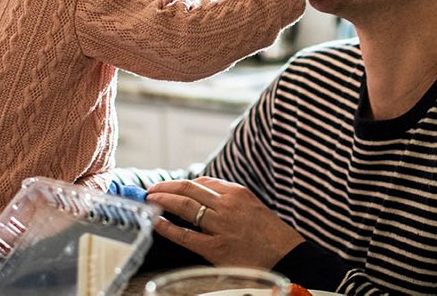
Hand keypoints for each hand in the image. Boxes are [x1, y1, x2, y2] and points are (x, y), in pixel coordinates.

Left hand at [146, 176, 304, 268]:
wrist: (288, 256)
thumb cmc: (270, 234)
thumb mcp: (252, 207)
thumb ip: (230, 200)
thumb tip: (203, 196)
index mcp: (237, 193)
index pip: (202, 182)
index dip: (181, 183)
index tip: (170, 186)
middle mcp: (227, 205)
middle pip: (188, 188)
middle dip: (166, 187)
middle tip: (150, 190)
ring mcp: (221, 226)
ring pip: (184, 206)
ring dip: (162, 200)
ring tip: (148, 201)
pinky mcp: (216, 248)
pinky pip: (185, 235)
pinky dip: (167, 227)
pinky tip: (156, 223)